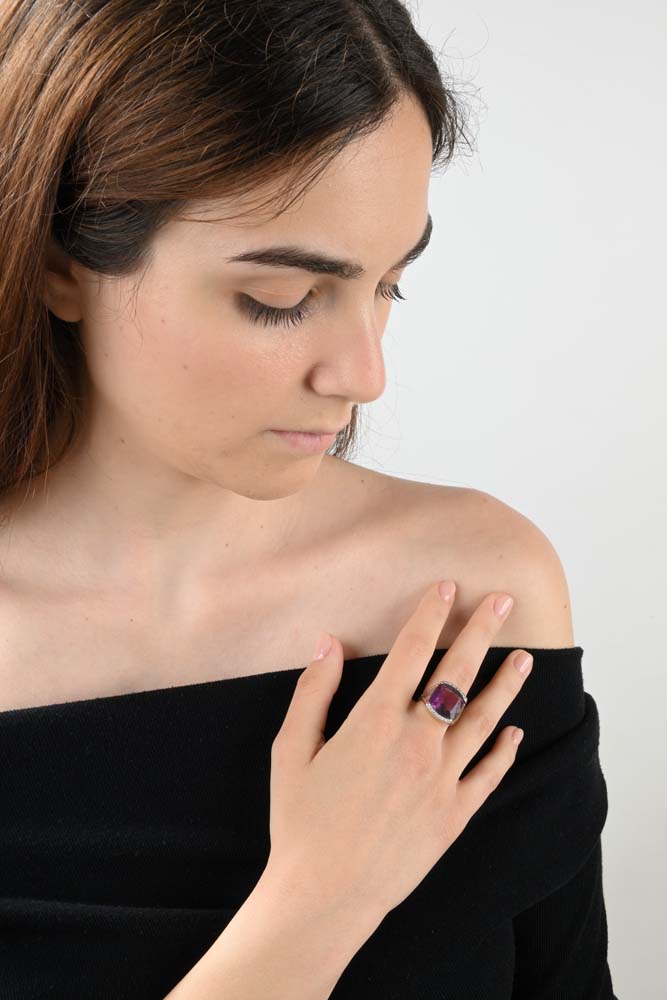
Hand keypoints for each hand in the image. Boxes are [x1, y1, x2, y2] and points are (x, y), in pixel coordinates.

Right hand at [264, 581, 531, 927]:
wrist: (323, 895)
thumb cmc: (300, 821)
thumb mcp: (291, 750)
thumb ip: (313, 691)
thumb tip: (328, 643)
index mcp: (375, 721)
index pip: (411, 652)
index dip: (430, 614)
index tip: (447, 586)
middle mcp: (416, 742)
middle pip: (458, 674)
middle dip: (482, 631)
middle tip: (504, 601)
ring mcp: (441, 779)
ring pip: (483, 720)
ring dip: (506, 685)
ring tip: (526, 658)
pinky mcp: (454, 815)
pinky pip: (488, 774)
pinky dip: (505, 751)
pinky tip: (516, 731)